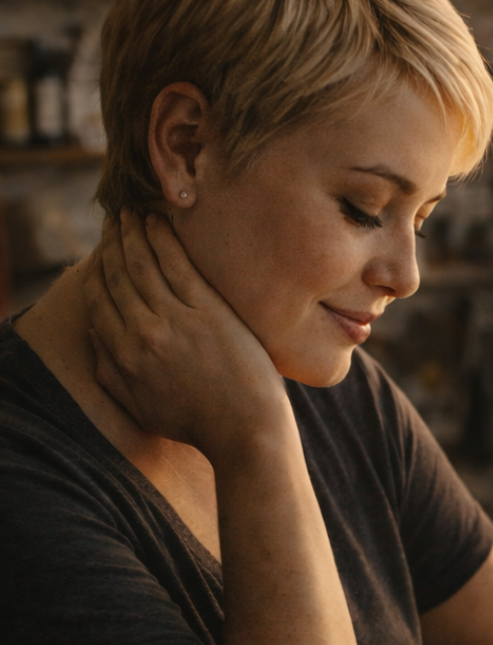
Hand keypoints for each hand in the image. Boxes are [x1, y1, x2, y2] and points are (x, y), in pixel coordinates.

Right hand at [83, 210, 287, 459]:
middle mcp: (143, 334)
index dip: (95, 272)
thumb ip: (111, 373)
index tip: (100, 253)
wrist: (246, 430)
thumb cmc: (199, 424)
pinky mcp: (208, 311)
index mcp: (124, 358)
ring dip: (132, 233)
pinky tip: (158, 222)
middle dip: (112, 244)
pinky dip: (163, 240)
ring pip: (142, 265)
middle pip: (117, 277)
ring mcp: (175, 320)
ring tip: (130, 214)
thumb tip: (96, 336)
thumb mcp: (142, 407)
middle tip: (114, 222)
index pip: (99, 302)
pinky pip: (177, 265)